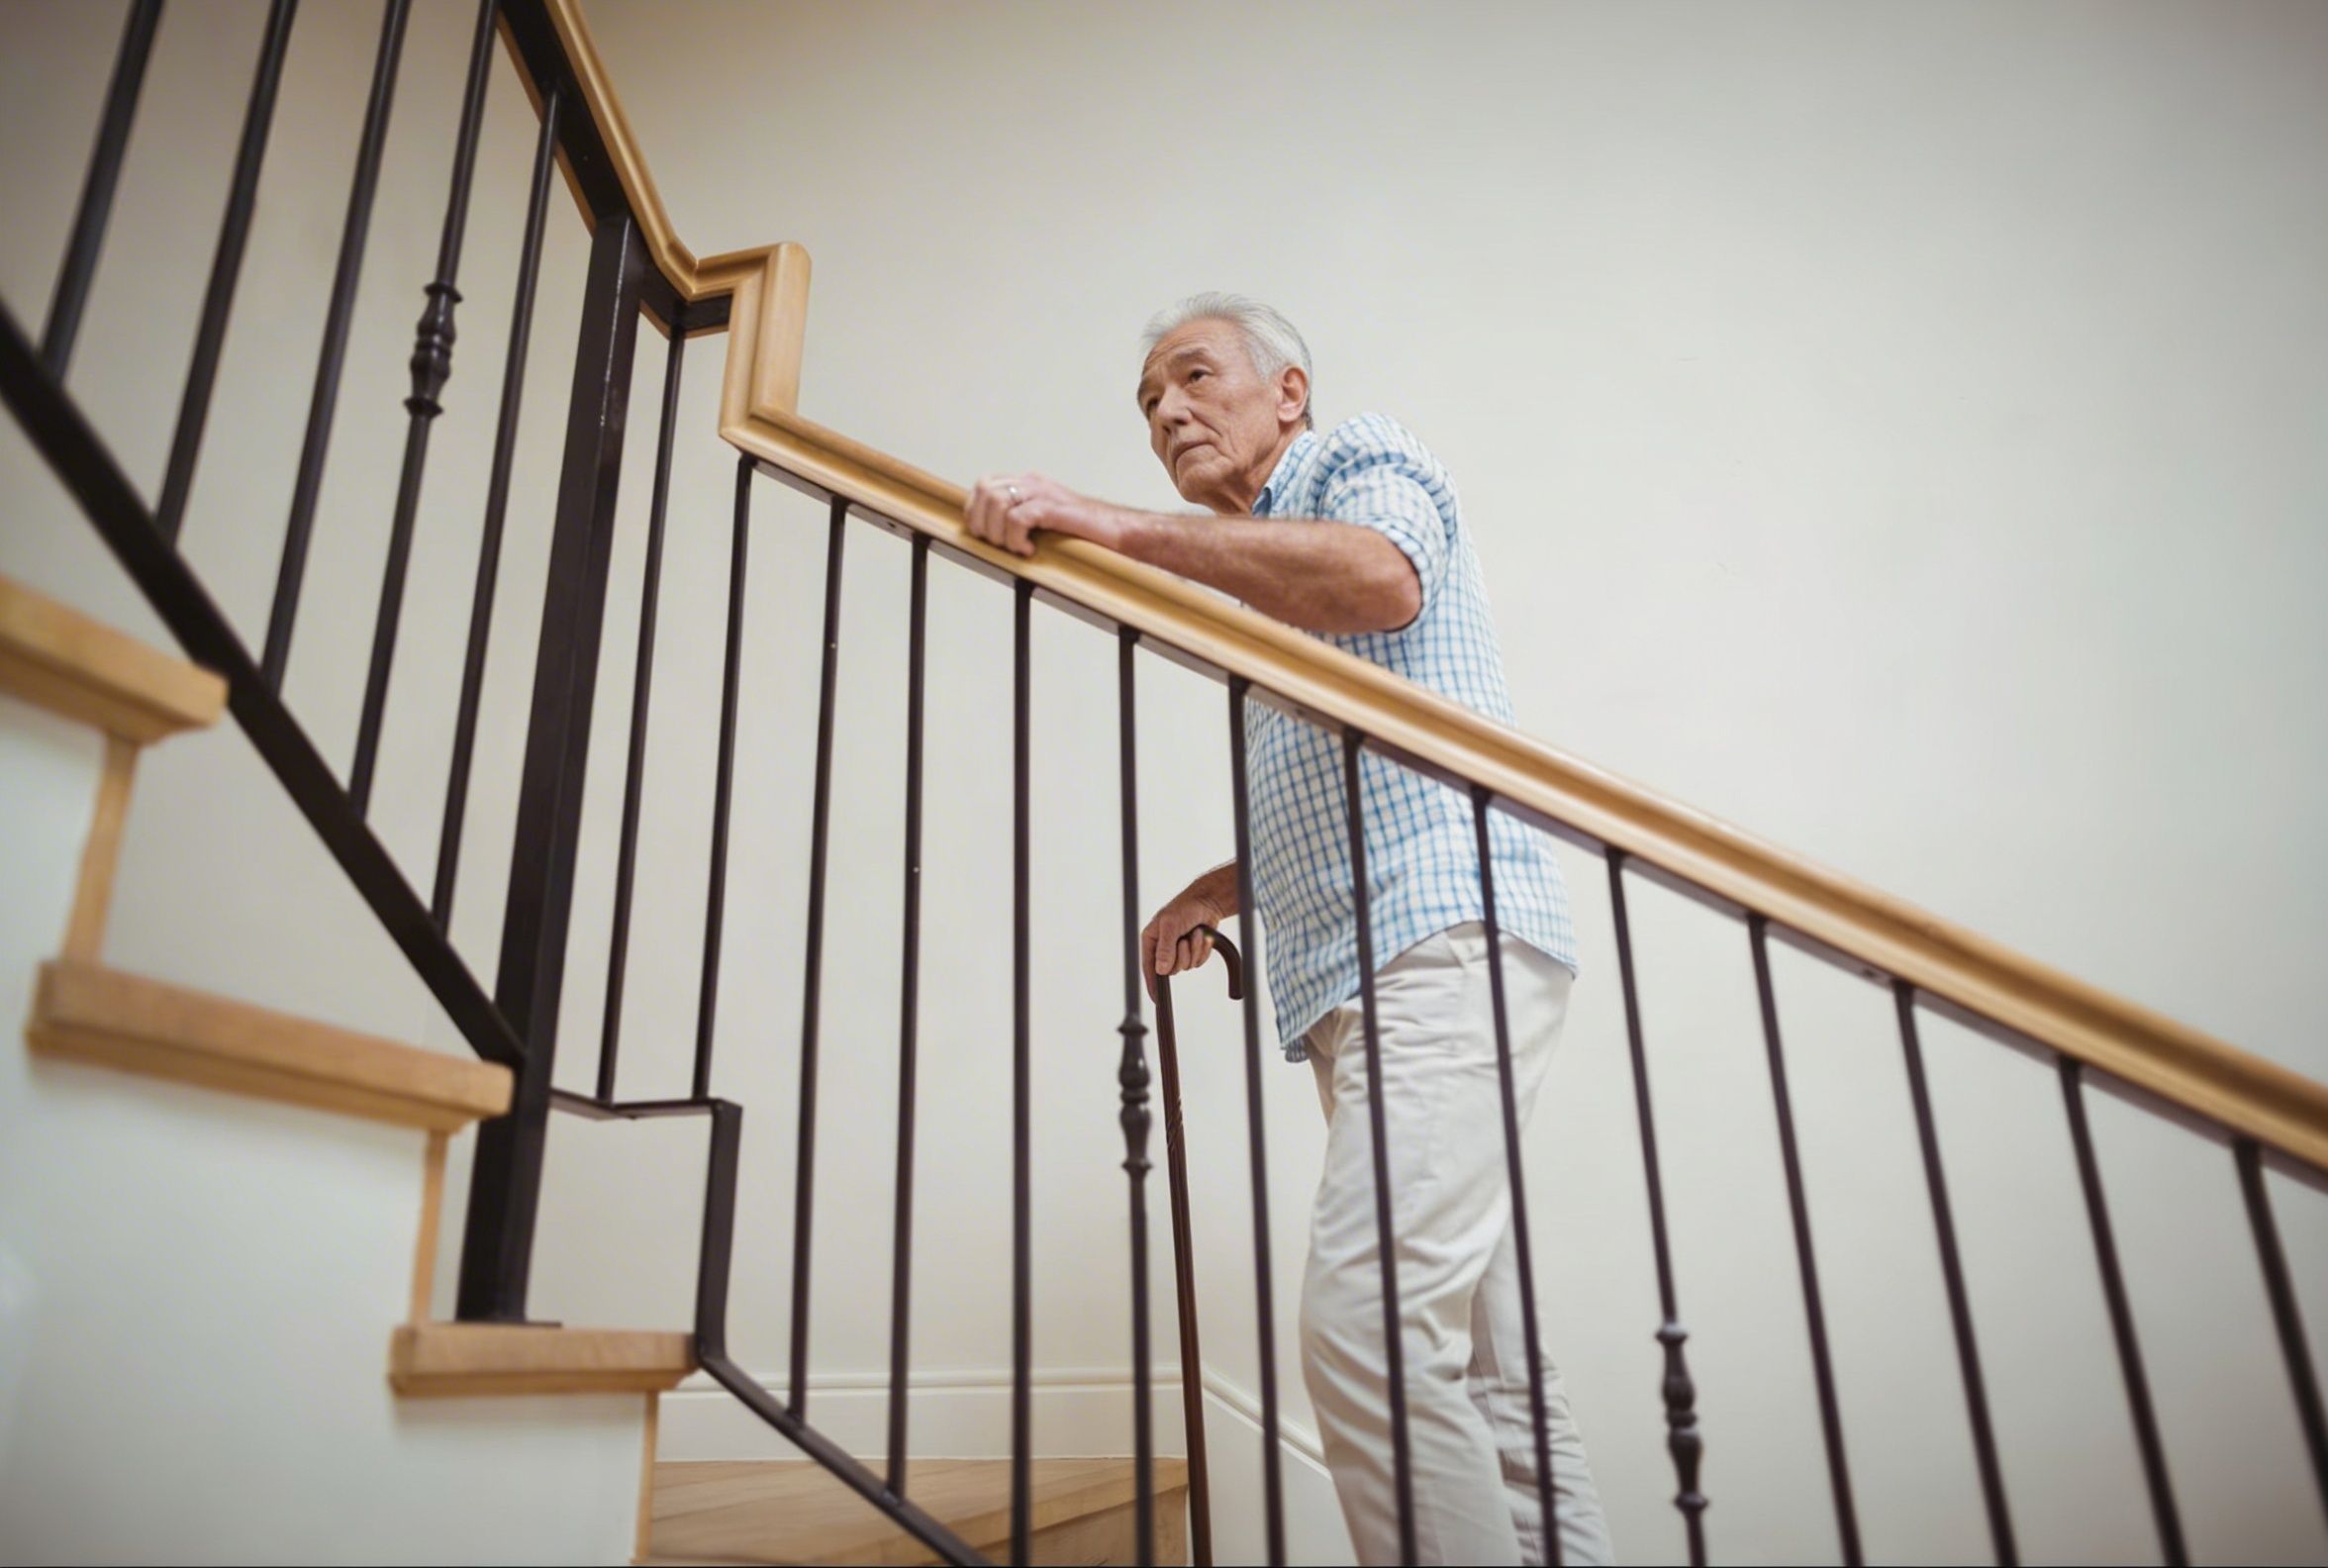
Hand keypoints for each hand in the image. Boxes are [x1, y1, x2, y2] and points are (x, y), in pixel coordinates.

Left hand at [963, 471, 1125, 557]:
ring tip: (1016, 548)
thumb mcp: (1048, 521)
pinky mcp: (1054, 508)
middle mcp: (1034, 483)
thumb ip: (1024, 519)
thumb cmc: (1088, 533)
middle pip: (986, 490)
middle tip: (999, 545)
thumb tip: (994, 535)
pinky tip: (1030, 551)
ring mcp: (1045, 493)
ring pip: (998, 502)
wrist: (1122, 531)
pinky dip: (1016, 539)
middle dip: (984, 523)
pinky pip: (1019, 517)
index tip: (980, 533)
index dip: (974, 509)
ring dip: (999, 532)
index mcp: (1030, 483)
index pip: (985, 484)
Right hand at [1140, 875, 1231, 1000]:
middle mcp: (1163, 948)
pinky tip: (1202, 936)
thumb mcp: (1171, 925)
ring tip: (1195, 933)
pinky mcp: (1193, 951)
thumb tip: (1160, 970)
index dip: (1152, 984)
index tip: (1156, 999)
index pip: (1149, 967)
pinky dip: (1202, 950)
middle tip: (1184, 940)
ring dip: (1194, 950)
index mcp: (1151, 940)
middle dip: (1181, 956)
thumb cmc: (1185, 908)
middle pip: (1171, 969)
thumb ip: (1165, 948)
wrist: (1207, 902)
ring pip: (1187, 966)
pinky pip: (1198, 962)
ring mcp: (1178, 950)